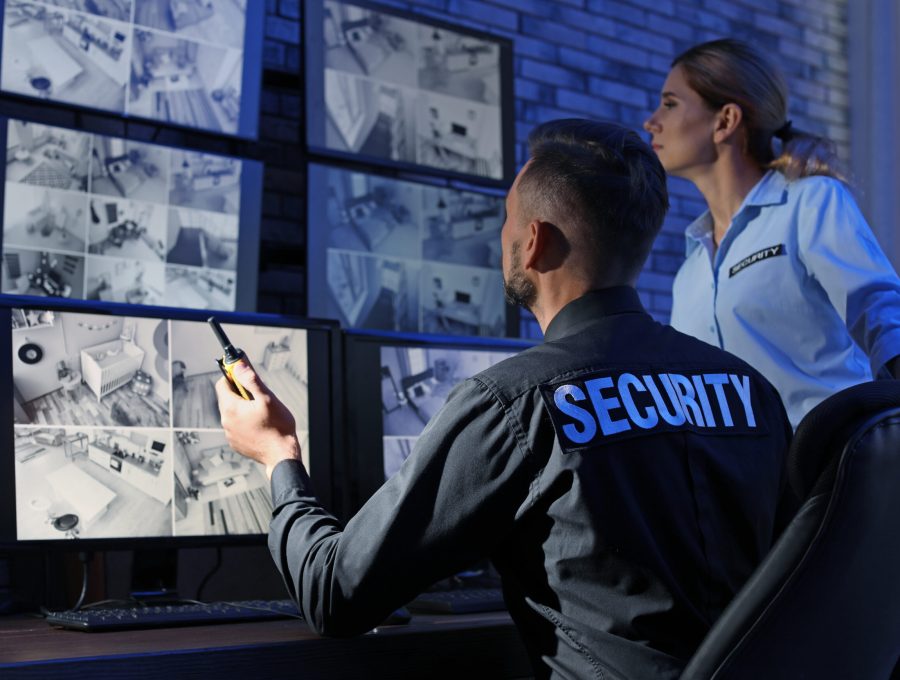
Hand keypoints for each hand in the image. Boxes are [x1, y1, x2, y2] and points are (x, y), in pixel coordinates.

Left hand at [215, 358, 302, 478]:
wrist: (281, 454)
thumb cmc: (277, 427)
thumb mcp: (267, 398)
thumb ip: (251, 380)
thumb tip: (239, 367)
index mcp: (231, 408)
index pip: (222, 384)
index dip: (233, 377)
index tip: (243, 375)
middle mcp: (226, 421)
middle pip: (227, 398)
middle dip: (240, 393)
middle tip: (258, 395)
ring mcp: (230, 433)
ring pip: (232, 412)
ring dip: (243, 408)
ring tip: (261, 412)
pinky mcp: (235, 442)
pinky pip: (236, 426)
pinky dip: (244, 422)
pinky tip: (259, 425)